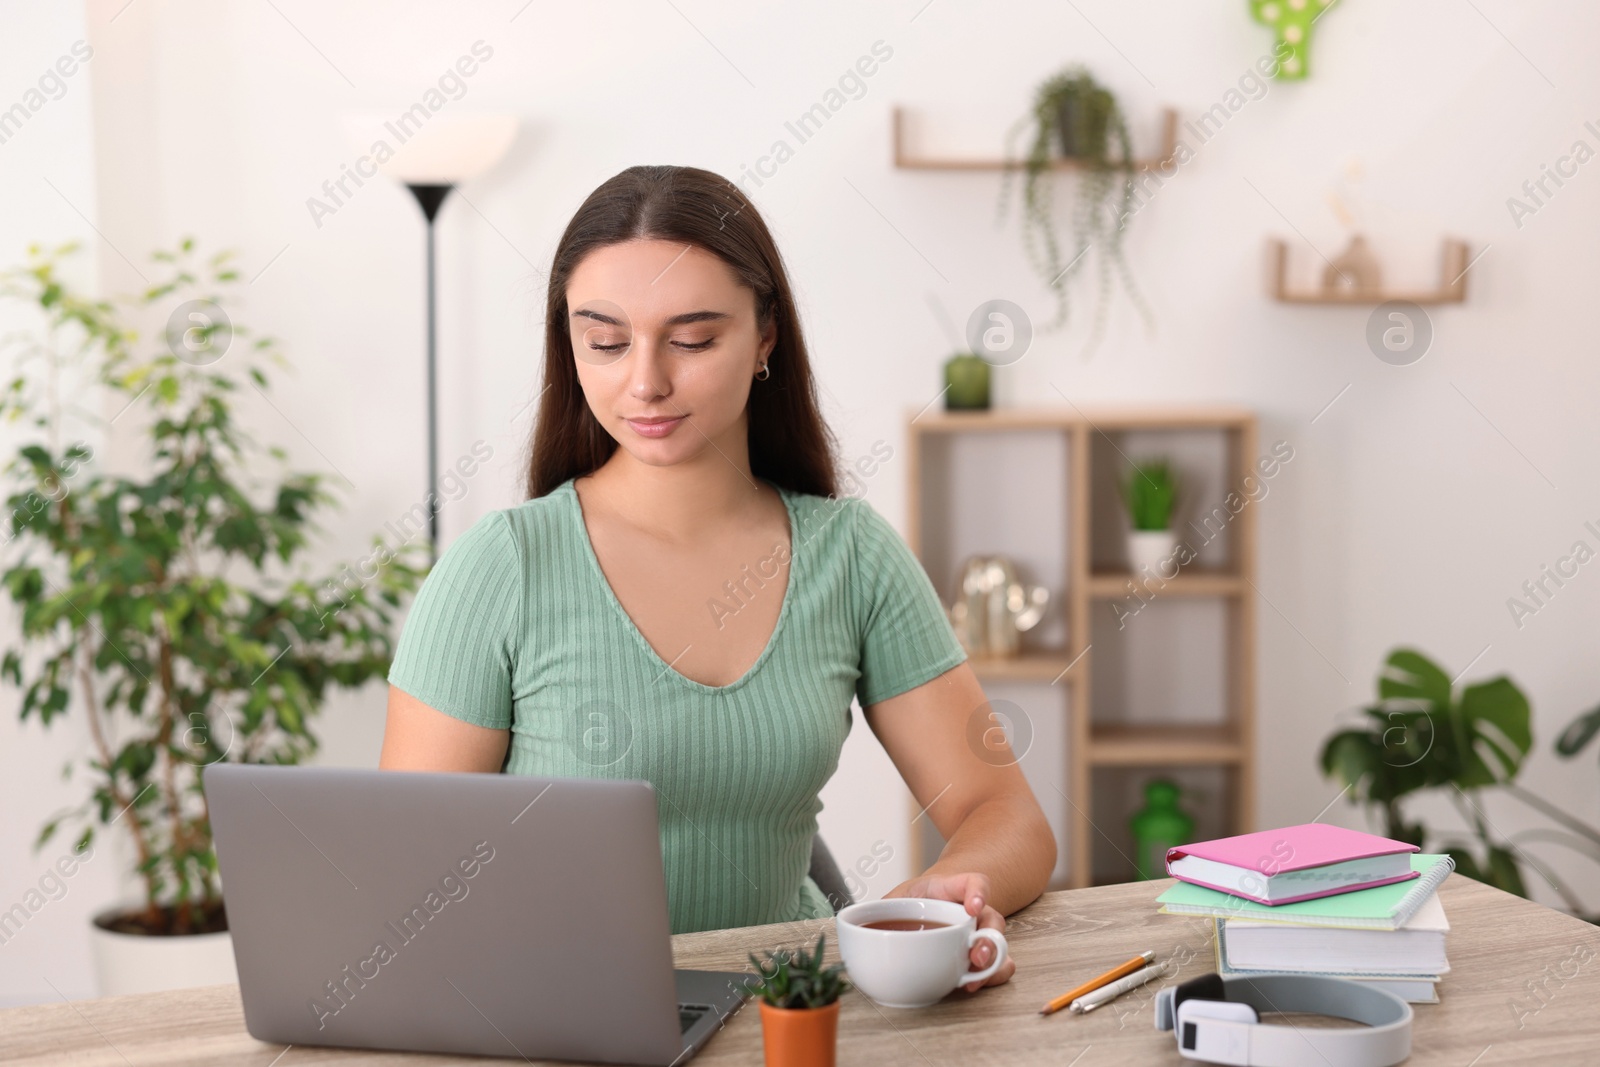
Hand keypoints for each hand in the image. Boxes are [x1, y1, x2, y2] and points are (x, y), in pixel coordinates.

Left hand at [884, 871, 1012, 991]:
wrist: (926, 907)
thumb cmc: (914, 901)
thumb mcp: (896, 897)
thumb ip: (880, 907)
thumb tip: (851, 924)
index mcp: (951, 891)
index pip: (974, 882)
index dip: (978, 892)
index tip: (972, 908)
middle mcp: (972, 913)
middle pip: (993, 921)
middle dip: (989, 941)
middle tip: (977, 957)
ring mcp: (978, 936)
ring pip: (999, 947)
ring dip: (994, 965)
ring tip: (975, 980)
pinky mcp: (977, 958)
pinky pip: (995, 968)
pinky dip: (989, 979)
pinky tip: (971, 986)